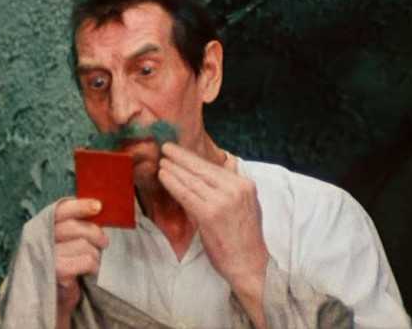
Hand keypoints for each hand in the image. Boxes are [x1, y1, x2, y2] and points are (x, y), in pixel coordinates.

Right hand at [53, 198, 108, 318]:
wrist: (53, 300)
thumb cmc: (63, 265)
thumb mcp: (64, 242)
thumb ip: (75, 226)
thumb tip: (99, 210)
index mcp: (41, 226)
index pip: (60, 210)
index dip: (80, 206)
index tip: (98, 206)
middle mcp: (39, 239)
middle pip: (74, 227)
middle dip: (95, 233)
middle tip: (104, 243)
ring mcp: (47, 257)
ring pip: (84, 245)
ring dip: (95, 254)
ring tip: (93, 261)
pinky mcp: (57, 272)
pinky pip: (86, 261)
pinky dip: (94, 266)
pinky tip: (91, 271)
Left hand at [158, 143, 267, 327]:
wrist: (250, 264)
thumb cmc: (244, 237)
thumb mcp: (247, 204)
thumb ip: (233, 183)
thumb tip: (226, 162)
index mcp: (244, 184)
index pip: (213, 166)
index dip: (193, 157)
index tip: (179, 150)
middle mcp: (235, 189)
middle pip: (202, 169)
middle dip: (181, 157)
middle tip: (166, 147)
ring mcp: (223, 201)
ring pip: (192, 180)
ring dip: (174, 169)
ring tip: (162, 162)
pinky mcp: (210, 214)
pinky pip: (186, 195)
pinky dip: (173, 184)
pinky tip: (163, 177)